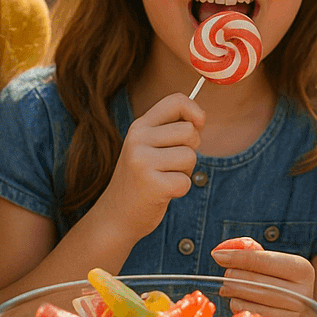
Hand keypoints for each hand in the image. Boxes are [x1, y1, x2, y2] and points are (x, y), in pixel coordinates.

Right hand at [91, 93, 202, 242]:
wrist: (115, 216)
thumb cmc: (141, 180)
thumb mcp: (148, 147)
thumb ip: (171, 130)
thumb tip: (200, 117)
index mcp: (139, 126)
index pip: (176, 100)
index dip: (195, 111)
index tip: (198, 125)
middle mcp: (138, 139)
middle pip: (189, 131)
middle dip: (191, 149)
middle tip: (172, 164)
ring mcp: (142, 162)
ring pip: (190, 157)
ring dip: (185, 172)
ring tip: (164, 178)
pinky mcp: (151, 185)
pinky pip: (186, 182)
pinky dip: (180, 190)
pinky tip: (162, 193)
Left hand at [211, 237, 314, 316]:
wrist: (299, 308)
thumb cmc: (281, 280)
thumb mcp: (273, 261)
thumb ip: (250, 252)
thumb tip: (221, 252)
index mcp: (302, 269)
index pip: (263, 260)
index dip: (237, 257)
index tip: (217, 255)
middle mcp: (302, 292)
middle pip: (257, 282)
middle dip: (234, 277)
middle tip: (226, 276)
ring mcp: (295, 315)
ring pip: (254, 302)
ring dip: (234, 294)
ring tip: (228, 289)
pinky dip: (240, 308)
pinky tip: (237, 302)